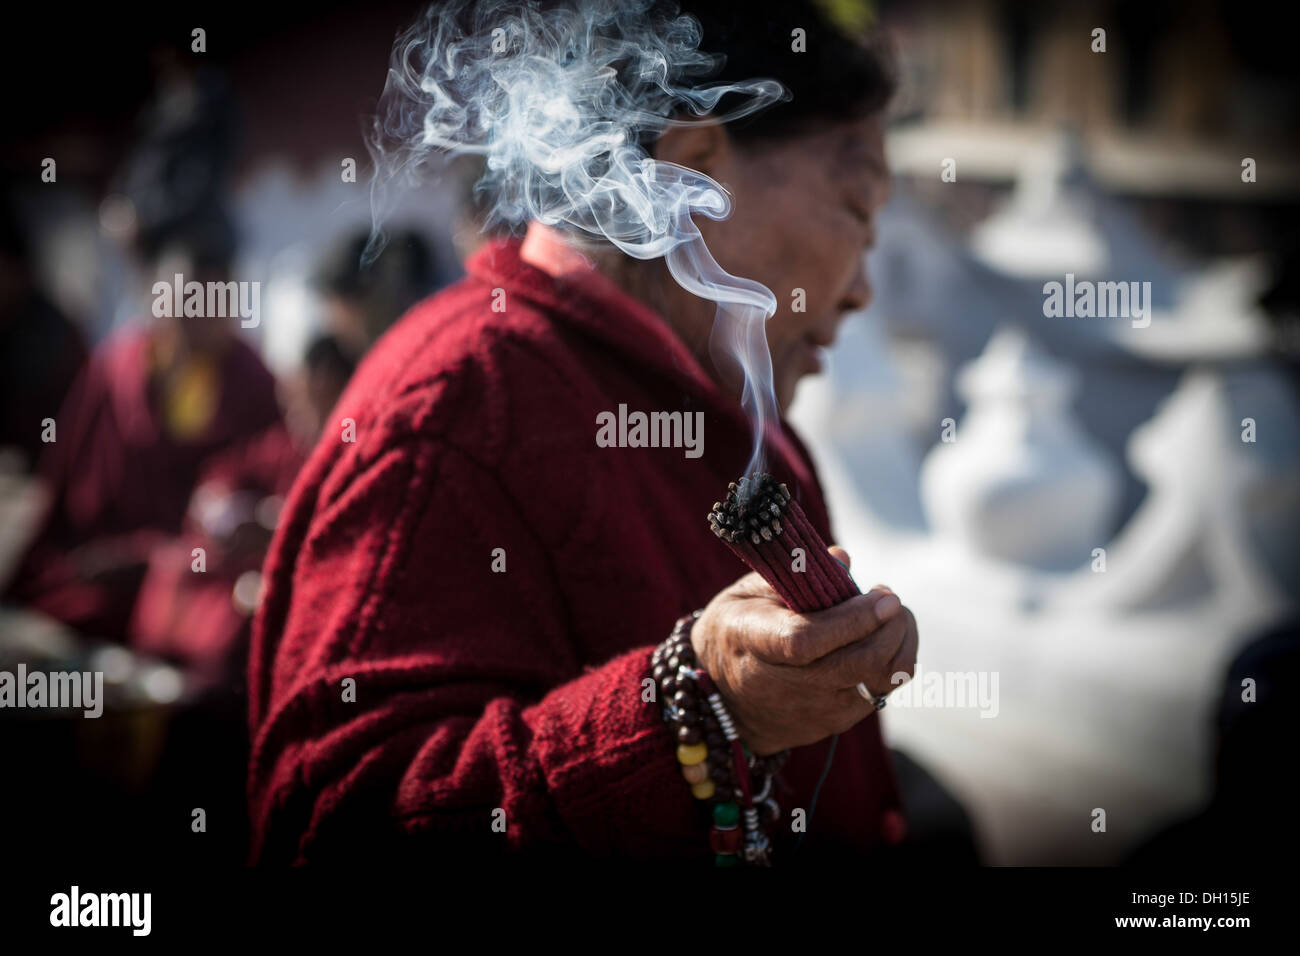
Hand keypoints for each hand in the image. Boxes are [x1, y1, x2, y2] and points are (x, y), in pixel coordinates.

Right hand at [690, 547, 917, 755]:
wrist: (722, 698)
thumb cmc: (737, 629)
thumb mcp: (748, 592)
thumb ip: (794, 573)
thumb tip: (843, 559)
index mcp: (751, 642)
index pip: (808, 640)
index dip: (853, 619)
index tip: (883, 595)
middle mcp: (783, 685)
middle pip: (857, 663)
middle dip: (890, 626)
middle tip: (890, 599)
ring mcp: (813, 710)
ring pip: (880, 681)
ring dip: (900, 644)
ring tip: (892, 618)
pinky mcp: (834, 723)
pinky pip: (880, 692)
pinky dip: (891, 662)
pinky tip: (881, 640)